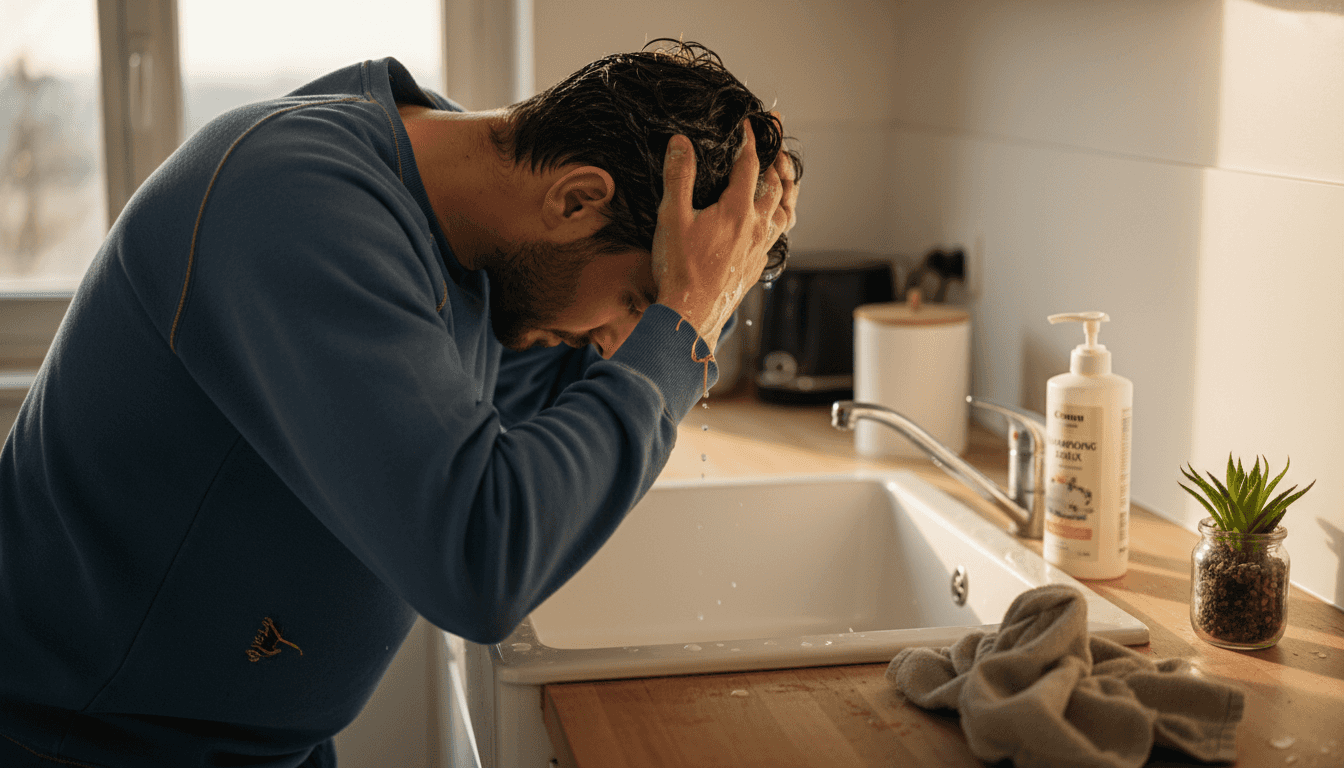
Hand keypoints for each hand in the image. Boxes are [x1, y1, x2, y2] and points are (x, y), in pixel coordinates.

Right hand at [652, 117, 797, 350]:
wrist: (691, 314)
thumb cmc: (680, 268)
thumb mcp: (672, 216)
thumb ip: (678, 176)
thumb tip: (681, 142)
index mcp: (738, 209)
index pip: (751, 164)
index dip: (751, 139)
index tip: (750, 123)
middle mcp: (757, 226)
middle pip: (778, 184)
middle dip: (777, 157)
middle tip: (776, 139)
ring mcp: (760, 246)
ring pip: (785, 210)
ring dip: (787, 188)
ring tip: (785, 174)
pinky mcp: (757, 263)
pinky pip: (778, 233)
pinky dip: (780, 216)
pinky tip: (773, 218)